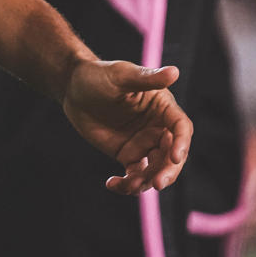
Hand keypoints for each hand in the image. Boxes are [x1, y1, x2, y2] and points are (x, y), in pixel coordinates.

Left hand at [60, 60, 189, 194]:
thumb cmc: (99, 75)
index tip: (176, 157)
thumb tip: (174, 72)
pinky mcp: (128, 155)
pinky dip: (128, 185)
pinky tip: (112, 184)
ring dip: (147, 182)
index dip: (182, 143)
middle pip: (172, 155)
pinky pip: (135, 176)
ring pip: (156, 169)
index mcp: (163, 107)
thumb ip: (147, 78)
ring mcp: (144, 143)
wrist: (73, 89)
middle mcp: (158, 127)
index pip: (181, 127)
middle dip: (168, 171)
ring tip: (129, 185)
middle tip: (156, 184)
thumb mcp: (121, 75)